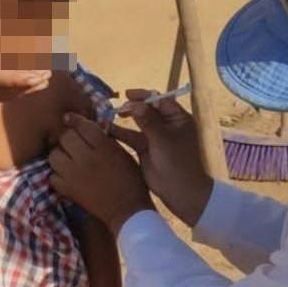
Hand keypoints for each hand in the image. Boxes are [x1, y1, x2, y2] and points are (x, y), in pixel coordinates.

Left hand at [48, 114, 153, 236]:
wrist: (127, 210)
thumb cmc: (130, 180)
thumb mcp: (123, 153)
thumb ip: (106, 139)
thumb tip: (89, 127)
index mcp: (103, 148)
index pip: (82, 126)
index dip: (75, 120)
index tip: (69, 118)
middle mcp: (86, 159)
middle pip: (65, 137)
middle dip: (68, 137)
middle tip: (74, 143)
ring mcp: (74, 175)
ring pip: (54, 155)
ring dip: (59, 154)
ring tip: (68, 158)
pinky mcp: (68, 190)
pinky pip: (52, 176)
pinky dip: (57, 174)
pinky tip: (66, 174)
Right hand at [111, 89, 212, 226]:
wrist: (181, 191)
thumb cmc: (178, 162)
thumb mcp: (164, 139)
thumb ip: (148, 121)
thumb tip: (134, 104)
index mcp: (178, 119)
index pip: (160, 100)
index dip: (144, 96)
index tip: (128, 95)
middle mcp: (166, 125)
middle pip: (147, 110)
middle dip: (132, 107)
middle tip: (118, 108)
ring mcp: (155, 137)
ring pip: (137, 123)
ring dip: (124, 120)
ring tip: (108, 116)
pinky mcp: (145, 149)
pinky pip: (132, 138)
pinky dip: (121, 134)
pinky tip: (107, 130)